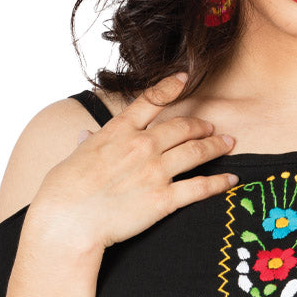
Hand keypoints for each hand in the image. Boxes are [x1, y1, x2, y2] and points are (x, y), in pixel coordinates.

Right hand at [33, 72, 236, 252]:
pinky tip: (231, 179)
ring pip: (196, 151)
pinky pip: (200, 187)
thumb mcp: (74, 156)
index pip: (150, 100)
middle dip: (201, 126)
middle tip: (212, 127)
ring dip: (216, 146)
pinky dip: (220, 182)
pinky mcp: (164, 199)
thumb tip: (85, 136)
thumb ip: (88, 143)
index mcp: (119, 131)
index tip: (185, 78)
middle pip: (182, 127)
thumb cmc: (64, 189)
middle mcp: (141, 145)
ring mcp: (155, 171)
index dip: (171, 87)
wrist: (69, 219)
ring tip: (228, 143)